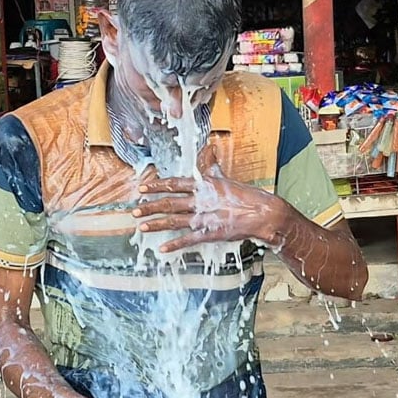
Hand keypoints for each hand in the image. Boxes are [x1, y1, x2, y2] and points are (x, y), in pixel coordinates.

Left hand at [134, 167, 288, 252]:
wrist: (262, 213)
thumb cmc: (245, 196)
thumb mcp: (225, 177)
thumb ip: (212, 165)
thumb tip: (208, 148)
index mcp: (203, 185)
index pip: (174, 184)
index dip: (156, 186)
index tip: (142, 189)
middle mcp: (200, 200)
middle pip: (169, 203)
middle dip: (150, 208)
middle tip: (134, 211)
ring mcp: (204, 218)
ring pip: (174, 221)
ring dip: (156, 224)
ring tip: (141, 227)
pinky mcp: (210, 233)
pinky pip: (188, 240)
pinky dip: (174, 245)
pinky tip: (162, 249)